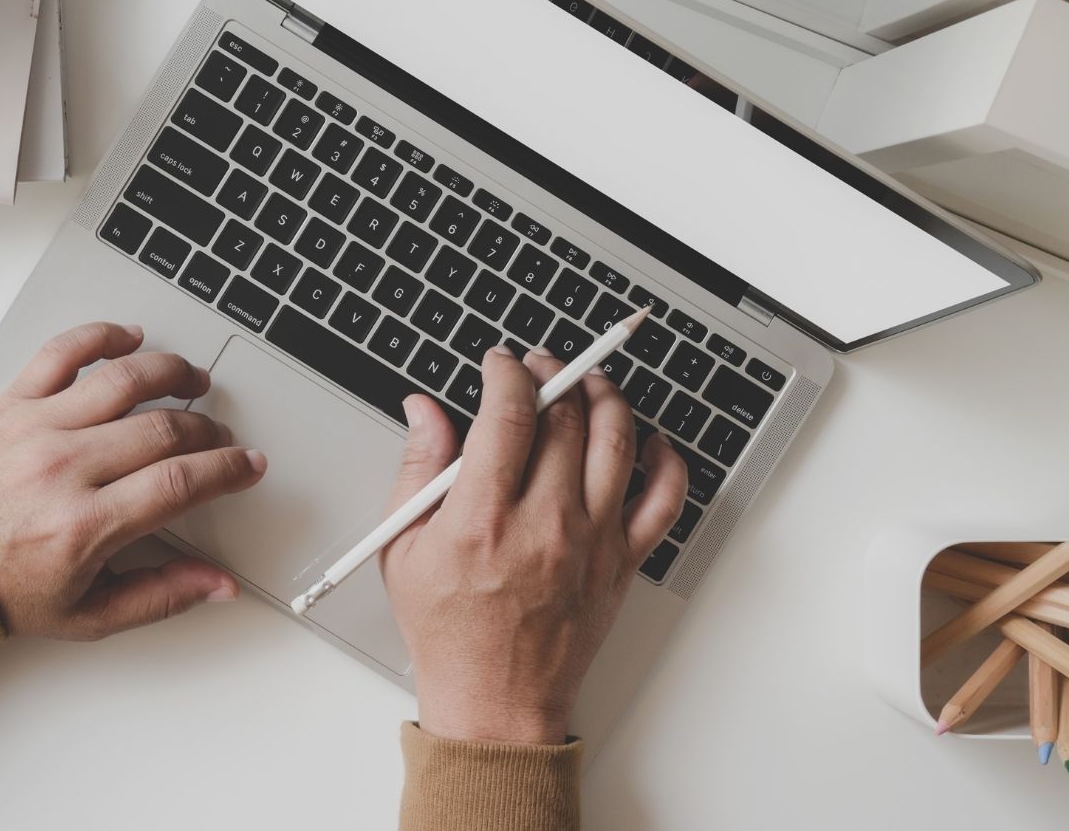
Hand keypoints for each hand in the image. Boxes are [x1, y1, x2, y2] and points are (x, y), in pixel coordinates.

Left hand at [0, 322, 265, 639]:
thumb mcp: (86, 616)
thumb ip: (160, 597)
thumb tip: (218, 585)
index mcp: (85, 526)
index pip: (179, 483)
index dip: (227, 470)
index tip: (247, 465)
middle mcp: (64, 469)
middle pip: (162, 428)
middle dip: (206, 430)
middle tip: (218, 438)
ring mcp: (36, 428)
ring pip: (123, 379)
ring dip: (171, 371)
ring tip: (191, 379)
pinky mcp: (11, 401)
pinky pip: (63, 352)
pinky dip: (102, 335)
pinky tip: (129, 339)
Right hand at [379, 347, 685, 743]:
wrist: (496, 703)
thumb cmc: (449, 633)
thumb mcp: (404, 549)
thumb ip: (417, 469)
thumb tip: (424, 410)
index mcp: (483, 519)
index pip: (510, 413)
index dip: (507, 372)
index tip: (500, 364)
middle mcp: (545, 524)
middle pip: (566, 416)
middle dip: (553, 373)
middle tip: (539, 367)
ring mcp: (592, 541)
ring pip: (617, 441)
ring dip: (605, 396)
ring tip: (588, 382)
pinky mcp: (622, 562)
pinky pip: (664, 498)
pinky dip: (663, 459)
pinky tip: (645, 441)